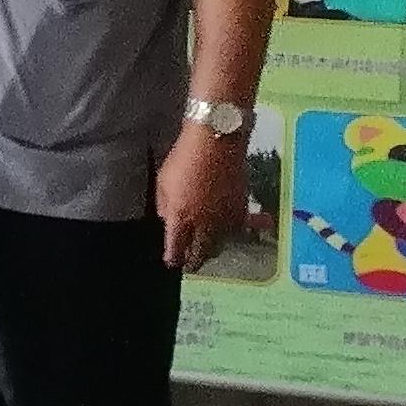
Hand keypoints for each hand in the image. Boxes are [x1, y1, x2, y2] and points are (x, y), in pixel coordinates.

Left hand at [157, 122, 250, 273]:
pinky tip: (225, 234)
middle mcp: (204, 224)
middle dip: (193, 261)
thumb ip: (164, 206)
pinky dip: (229, 235)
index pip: (176, 250)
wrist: (217, 141)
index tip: (172, 262)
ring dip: (211, 250)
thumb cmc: (184, 157)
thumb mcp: (163, 182)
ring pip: (220, 246)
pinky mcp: (241, 210)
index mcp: (181, 217)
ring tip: (206, 251)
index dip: (173, 259)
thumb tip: (168, 220)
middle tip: (190, 263)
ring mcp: (225, 219)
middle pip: (200, 254)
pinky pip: (236, 232)